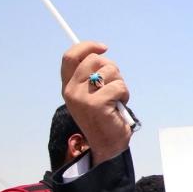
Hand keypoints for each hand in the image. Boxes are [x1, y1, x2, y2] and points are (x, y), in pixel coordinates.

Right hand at [61, 42, 132, 164]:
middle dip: (111, 68)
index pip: (70, 56)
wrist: (106, 145)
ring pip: (109, 71)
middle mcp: (71, 91)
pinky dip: (124, 95)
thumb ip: (91, 75)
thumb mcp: (92, 93)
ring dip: (119, 83)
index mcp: (68, 86)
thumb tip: (99, 52)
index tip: (104, 47)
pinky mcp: (97, 104)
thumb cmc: (104, 116)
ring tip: (115, 99)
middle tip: (114, 85)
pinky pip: (119, 86)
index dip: (87, 46)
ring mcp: (82, 97)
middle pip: (94, 59)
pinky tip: (119, 107)